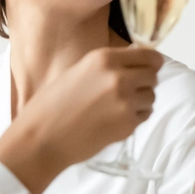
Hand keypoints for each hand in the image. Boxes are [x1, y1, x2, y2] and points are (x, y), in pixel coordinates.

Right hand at [0, 47, 160, 193]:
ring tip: (117, 108)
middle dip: (145, 82)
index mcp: (104, 59)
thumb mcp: (77, 72)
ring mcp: (125, 101)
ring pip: (151, 97)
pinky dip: (134, 118)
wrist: (42, 138)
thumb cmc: (50, 106)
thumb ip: (105, 67)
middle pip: (153, 75)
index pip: (148, 55)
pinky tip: (114, 120)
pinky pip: (144, 116)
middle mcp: (118, 77)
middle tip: (130, 90)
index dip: (151, 63)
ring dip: (141, 101)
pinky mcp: (127, 124)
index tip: (150, 67)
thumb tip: (131, 65)